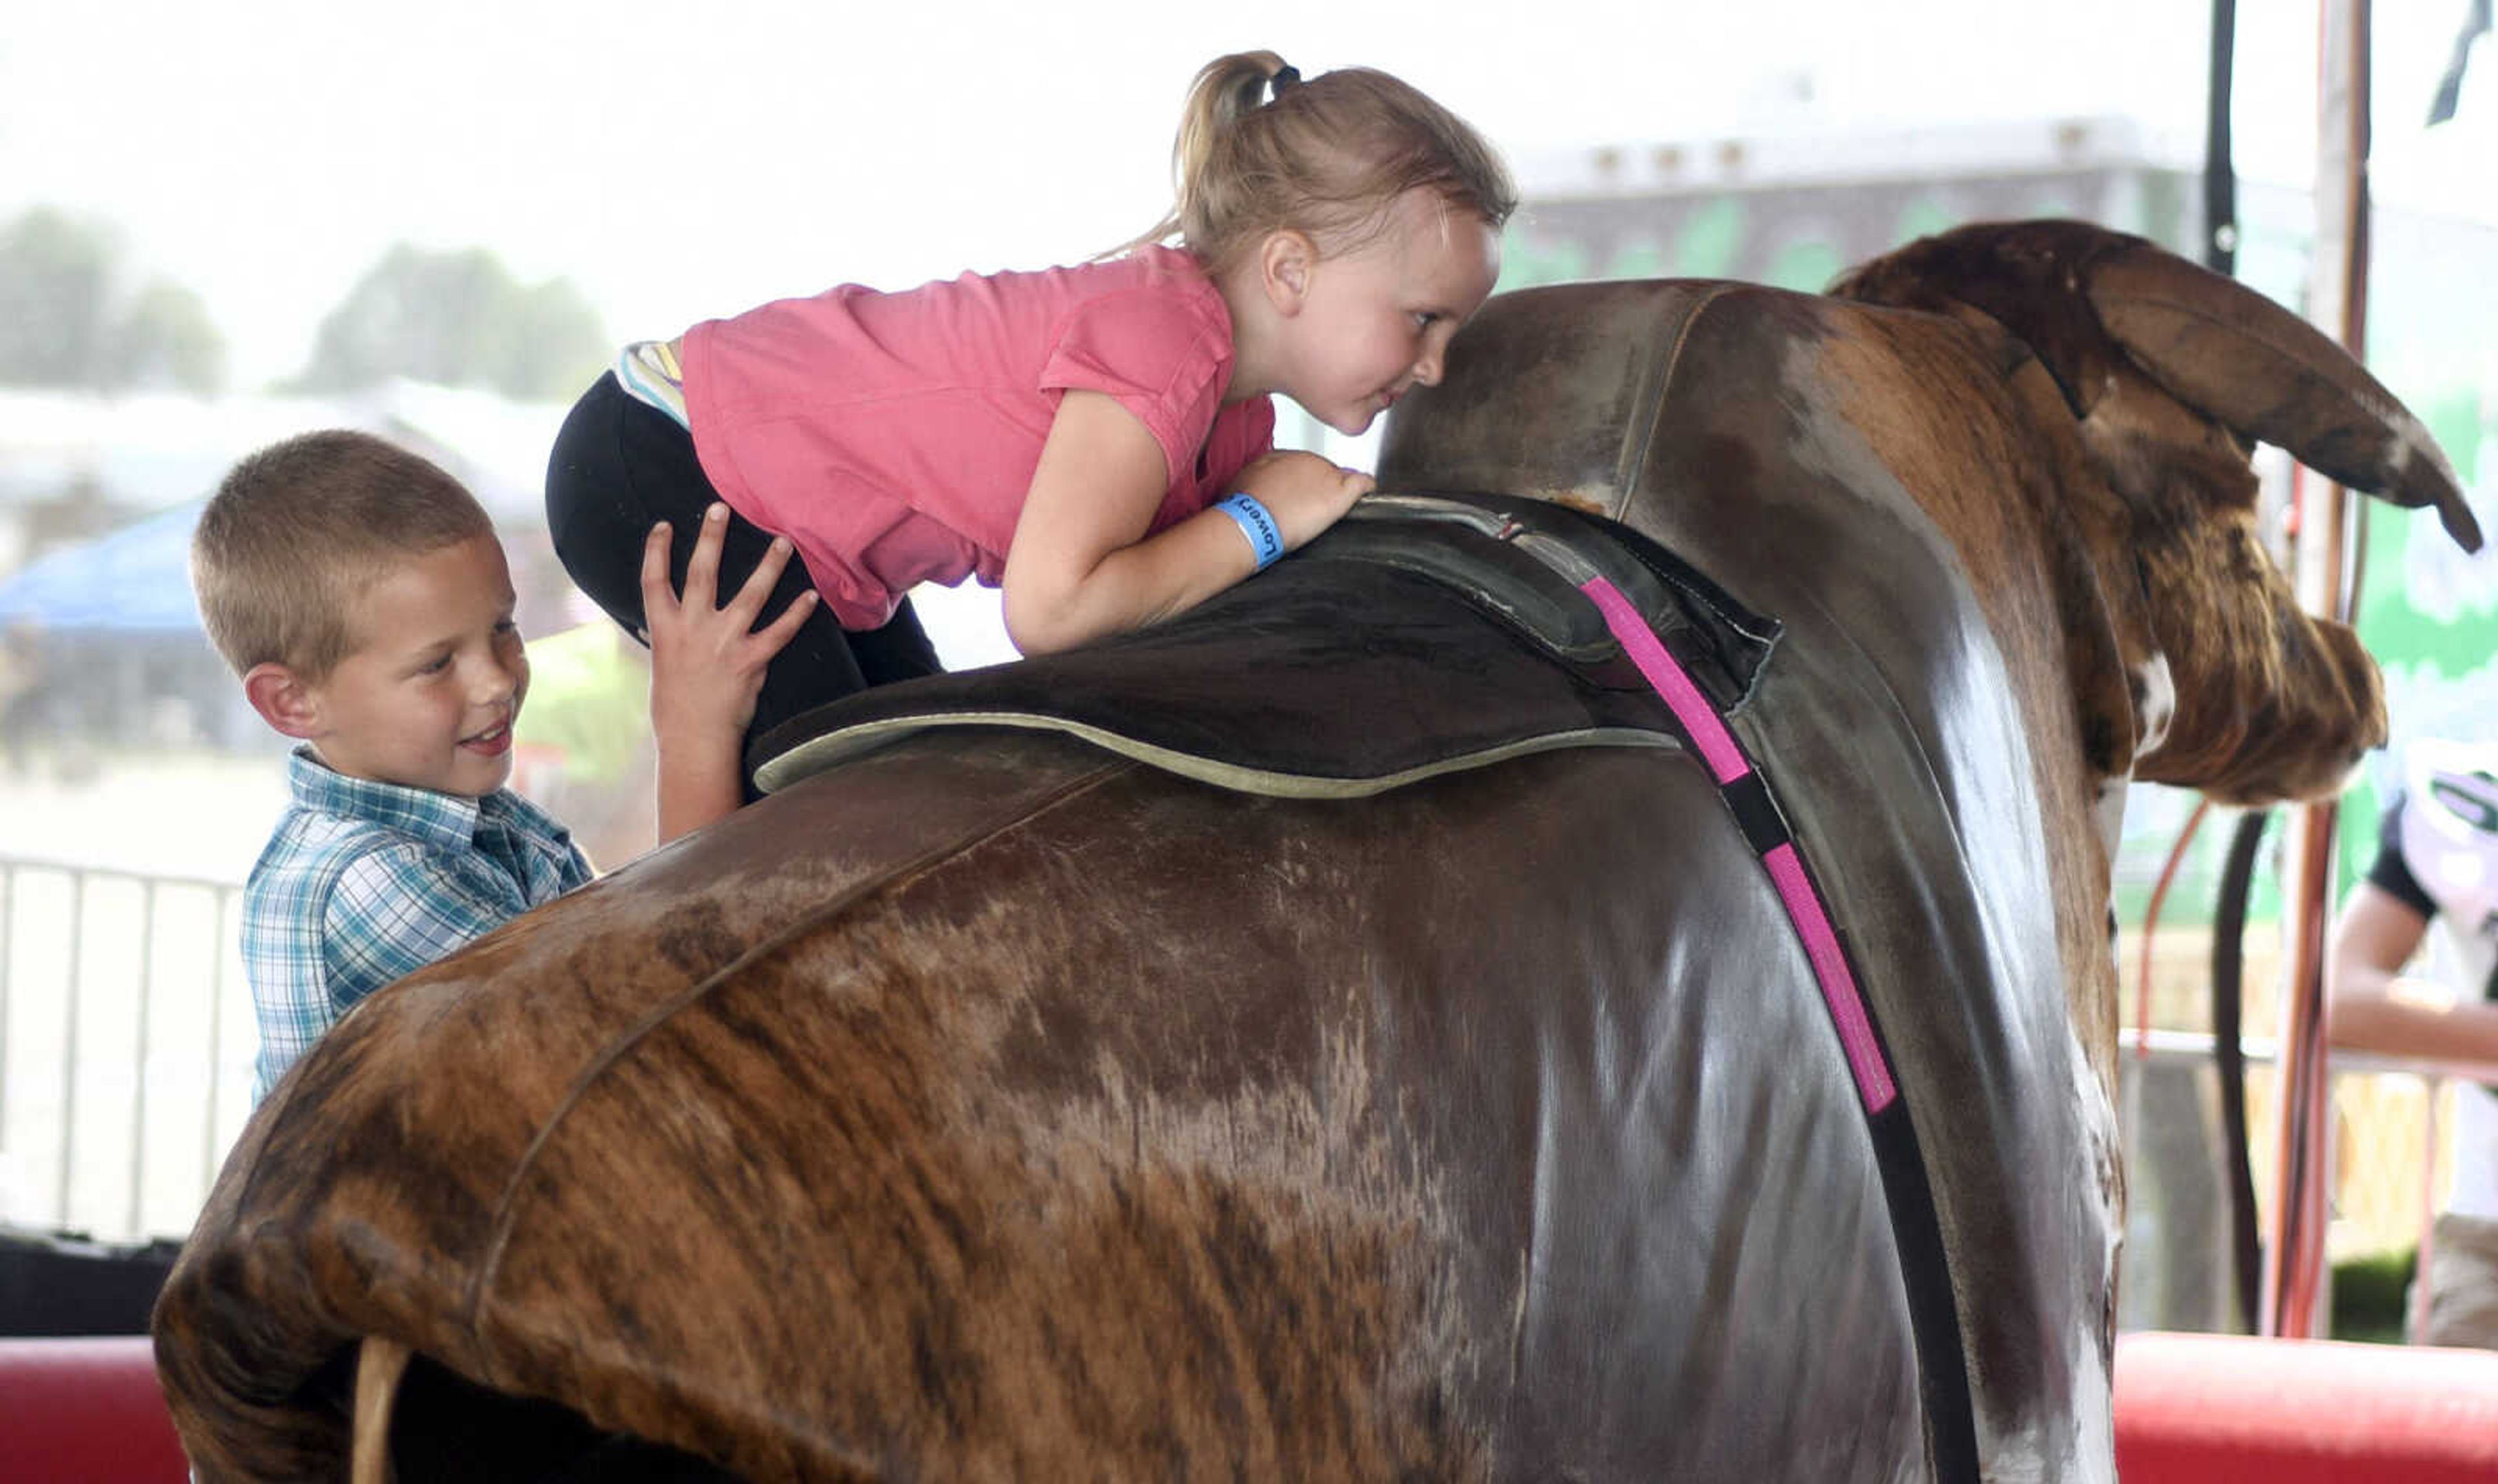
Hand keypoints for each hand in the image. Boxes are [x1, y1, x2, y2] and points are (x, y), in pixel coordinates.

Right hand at [641, 504, 815, 744]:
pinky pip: (780, 630)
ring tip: (782, 541)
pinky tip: (812, 595)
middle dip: (711, 537)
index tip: (663, 525)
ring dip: (768, 565)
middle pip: (702, 572)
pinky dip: (798, 612)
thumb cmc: (675, 705)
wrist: (694, 739)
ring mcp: (724, 642)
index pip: (653, 580)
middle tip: (720, 508)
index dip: (656, 550)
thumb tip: (658, 618)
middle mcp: (694, 629)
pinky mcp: (752, 660)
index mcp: (665, 629)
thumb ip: (667, 635)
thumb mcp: (661, 664)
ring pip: (750, 593)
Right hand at [1232, 450, 1374, 548]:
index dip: (1304, 484)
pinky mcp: (1338, 493)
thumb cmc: (1244, 505)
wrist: (1252, 522)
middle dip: (1320, 488)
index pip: (1305, 467)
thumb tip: (1267, 481)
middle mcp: (1307, 460)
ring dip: (1338, 491)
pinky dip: (1366, 487)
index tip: (1300, 496)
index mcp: (1285, 457)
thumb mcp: (1247, 480)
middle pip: (1324, 473)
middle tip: (1309, 508)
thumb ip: (1263, 476)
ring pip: (1342, 479)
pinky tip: (1367, 491)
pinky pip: (1361, 483)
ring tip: (1327, 510)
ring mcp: (1325, 475)